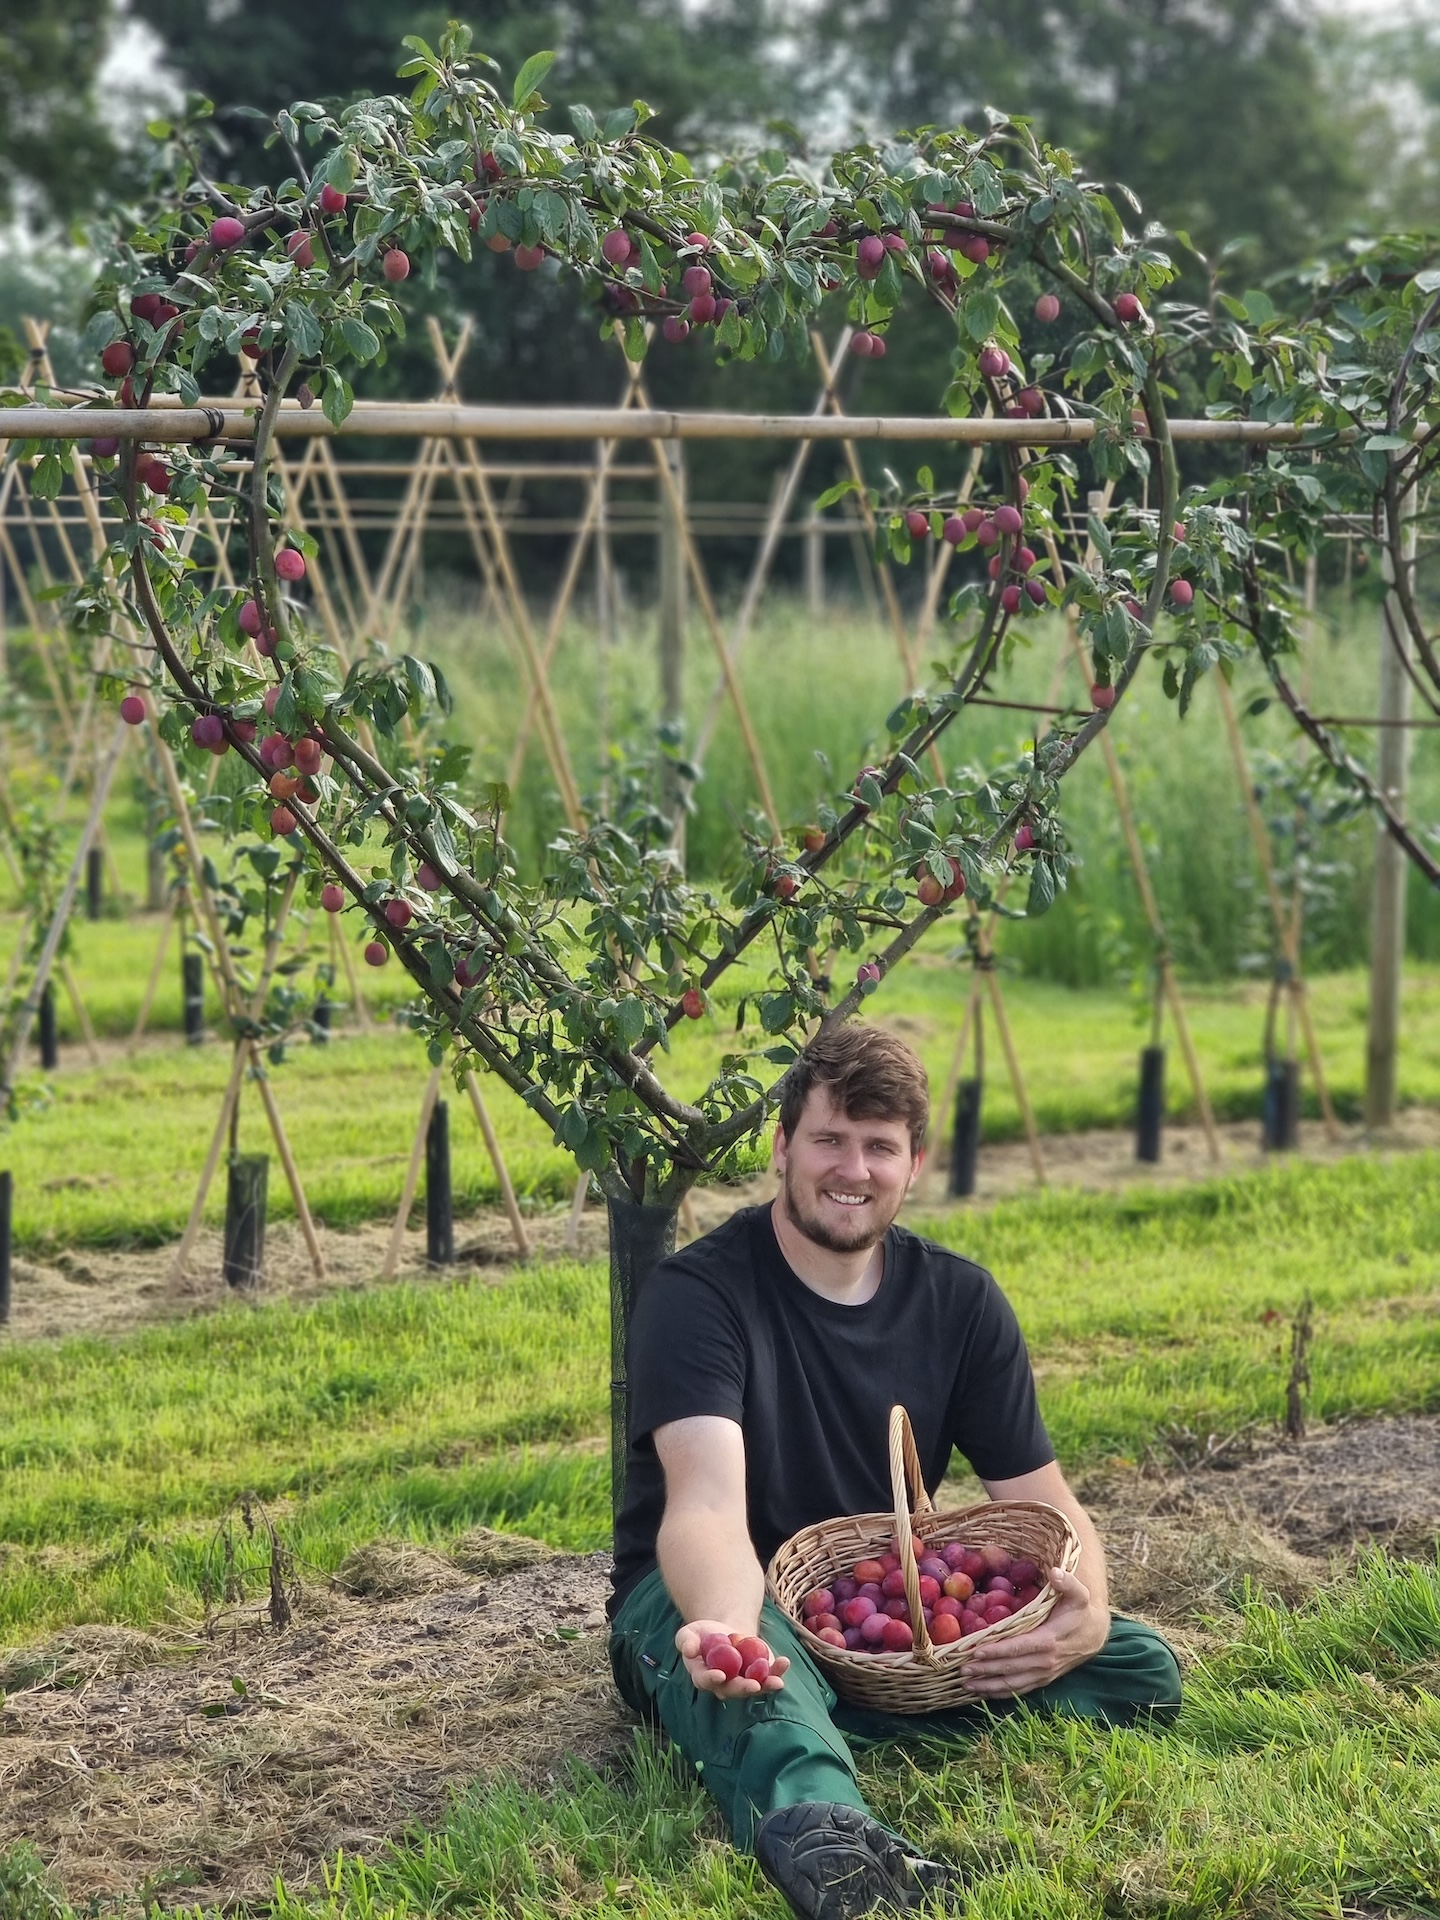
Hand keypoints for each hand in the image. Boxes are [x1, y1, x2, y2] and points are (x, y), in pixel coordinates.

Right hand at [676, 1620, 790, 1698]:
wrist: (724, 1631)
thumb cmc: (703, 1634)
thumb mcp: (690, 1633)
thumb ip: (686, 1641)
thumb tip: (689, 1650)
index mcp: (703, 1677)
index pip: (706, 1681)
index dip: (712, 1679)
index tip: (720, 1675)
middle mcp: (724, 1685)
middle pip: (733, 1690)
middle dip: (744, 1688)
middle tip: (753, 1685)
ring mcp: (743, 1681)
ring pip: (755, 1687)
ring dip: (766, 1685)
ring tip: (777, 1682)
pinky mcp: (759, 1674)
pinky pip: (769, 1675)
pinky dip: (778, 1670)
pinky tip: (784, 1662)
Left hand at [960, 1568, 1108, 1699]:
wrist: (1094, 1636)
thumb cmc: (1080, 1612)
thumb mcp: (1079, 1594)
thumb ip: (1067, 1582)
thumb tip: (1054, 1572)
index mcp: (1049, 1640)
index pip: (1019, 1647)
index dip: (998, 1651)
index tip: (976, 1651)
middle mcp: (1045, 1661)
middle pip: (1011, 1668)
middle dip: (985, 1669)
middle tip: (961, 1669)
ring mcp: (1043, 1674)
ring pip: (1013, 1684)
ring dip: (989, 1685)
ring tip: (966, 1684)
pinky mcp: (1042, 1680)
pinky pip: (1019, 1690)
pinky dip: (1000, 1693)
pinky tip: (982, 1692)